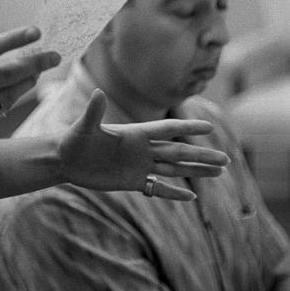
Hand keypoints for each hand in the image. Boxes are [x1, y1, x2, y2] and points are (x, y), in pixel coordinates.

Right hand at [0, 26, 60, 146]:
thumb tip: (1, 47)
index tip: (36, 31)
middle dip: (35, 63)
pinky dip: (13, 97)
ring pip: (10, 92)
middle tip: (54, 56)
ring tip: (37, 72)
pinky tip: (19, 89)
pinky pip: (2, 108)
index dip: (14, 39)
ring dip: (28, 80)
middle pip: (8, 73)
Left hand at [59, 89, 228, 200]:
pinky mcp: (132, 181)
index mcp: (135, 134)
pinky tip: (192, 197)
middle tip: (226, 160)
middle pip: (177, 152)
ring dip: (195, 171)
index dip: (187, 127)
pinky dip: (174, 192)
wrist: (64, 160)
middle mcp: (141, 149)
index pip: (166, 130)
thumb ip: (93, 112)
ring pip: (173, 169)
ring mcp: (139, 166)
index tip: (209, 126)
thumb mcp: (83, 127)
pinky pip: (159, 188)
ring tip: (219, 173)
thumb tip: (97, 93)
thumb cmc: (73, 139)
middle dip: (201, 156)